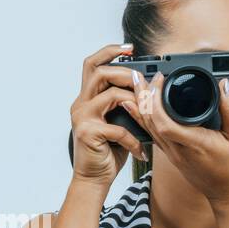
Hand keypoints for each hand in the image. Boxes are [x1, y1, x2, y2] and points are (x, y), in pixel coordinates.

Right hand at [69, 43, 146, 186]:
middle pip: (98, 72)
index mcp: (86, 99)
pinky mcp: (88, 133)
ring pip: (109, 94)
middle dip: (124, 71)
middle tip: (141, 78)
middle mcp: (80, 105)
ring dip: (133, 100)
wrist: (93, 179)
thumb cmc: (107, 152)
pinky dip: (133, 139)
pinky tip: (140, 149)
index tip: (130, 48)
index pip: (92, 64)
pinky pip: (118, 128)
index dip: (109, 51)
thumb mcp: (116, 122)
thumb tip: (148, 87)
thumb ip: (124, 103)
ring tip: (145, 112)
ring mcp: (82, 118)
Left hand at [130, 70, 228, 209]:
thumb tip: (224, 85)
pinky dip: (144, 119)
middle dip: (142, 96)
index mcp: (195, 144)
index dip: (155, 101)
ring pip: (148, 129)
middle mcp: (178, 150)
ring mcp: (173, 155)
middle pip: (150, 122)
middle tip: (139, 75)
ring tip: (135, 85)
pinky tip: (139, 109)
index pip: (165, 123)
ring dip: (140, 106)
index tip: (158, 80)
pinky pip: (153, 135)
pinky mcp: (172, 156)